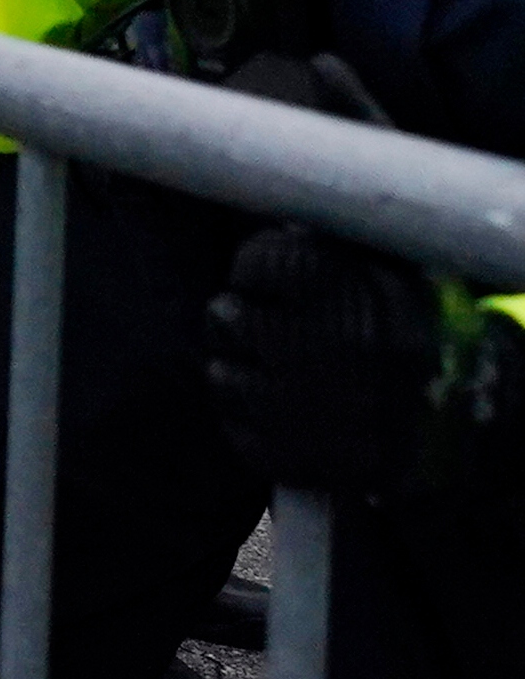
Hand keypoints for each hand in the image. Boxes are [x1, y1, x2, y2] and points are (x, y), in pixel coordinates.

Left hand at [204, 223, 450, 497]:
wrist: (455, 426)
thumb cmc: (402, 335)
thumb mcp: (384, 275)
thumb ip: (329, 246)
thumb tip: (276, 217)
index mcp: (362, 296)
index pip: (265, 260)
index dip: (257, 267)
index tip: (266, 278)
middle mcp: (341, 352)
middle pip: (228, 318)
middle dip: (232, 318)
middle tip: (251, 323)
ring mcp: (323, 413)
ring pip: (224, 377)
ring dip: (232, 371)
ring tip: (262, 369)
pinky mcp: (310, 462)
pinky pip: (239, 434)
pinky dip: (245, 422)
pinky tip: (274, 413)